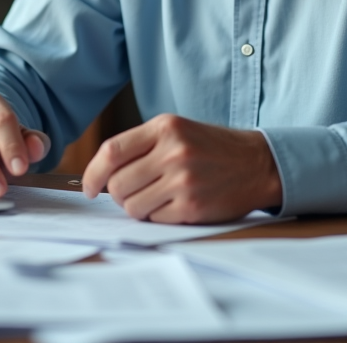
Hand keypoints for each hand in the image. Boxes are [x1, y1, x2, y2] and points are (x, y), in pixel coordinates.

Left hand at [81, 114, 281, 223]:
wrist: (257, 163)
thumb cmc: (211, 148)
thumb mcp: (177, 131)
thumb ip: (141, 146)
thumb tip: (101, 175)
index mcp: (165, 127)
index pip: (111, 151)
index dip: (93, 173)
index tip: (89, 187)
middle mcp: (173, 152)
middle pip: (117, 183)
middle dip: (118, 193)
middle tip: (133, 192)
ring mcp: (183, 181)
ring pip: (132, 206)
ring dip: (138, 207)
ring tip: (156, 197)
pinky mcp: (192, 206)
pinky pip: (154, 219)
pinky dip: (158, 216)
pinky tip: (174, 204)